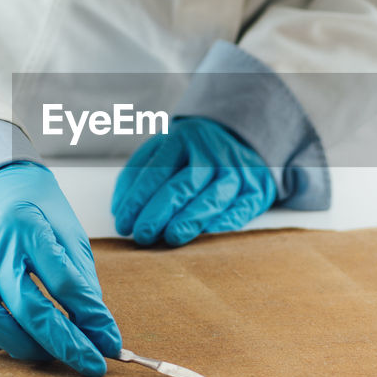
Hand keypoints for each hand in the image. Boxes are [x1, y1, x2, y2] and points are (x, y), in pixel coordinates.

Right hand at [0, 162, 120, 376]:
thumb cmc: (35, 208)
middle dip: (62, 344)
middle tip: (89, 362)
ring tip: (51, 351)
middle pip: (25, 307)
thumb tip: (95, 329)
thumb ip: (80, 278)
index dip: (90, 318)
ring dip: (22, 346)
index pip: (64, 282)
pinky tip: (16, 338)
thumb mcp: (69, 231)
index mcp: (28, 226)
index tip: (110, 343)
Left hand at [112, 117, 276, 246]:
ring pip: (212, 198)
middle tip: (142, 236)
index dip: (137, 201)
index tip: (123, 224)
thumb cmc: (188, 154)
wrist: (238, 138)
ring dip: (190, 221)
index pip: (155, 173)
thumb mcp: (161, 150)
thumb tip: (118, 210)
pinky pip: (241, 209)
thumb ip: (137, 175)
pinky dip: (223, 224)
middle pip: (183, 185)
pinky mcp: (257, 189)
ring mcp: (236, 170)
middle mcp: (211, 153)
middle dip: (159, 213)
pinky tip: (206, 236)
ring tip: (170, 238)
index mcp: (182, 139)